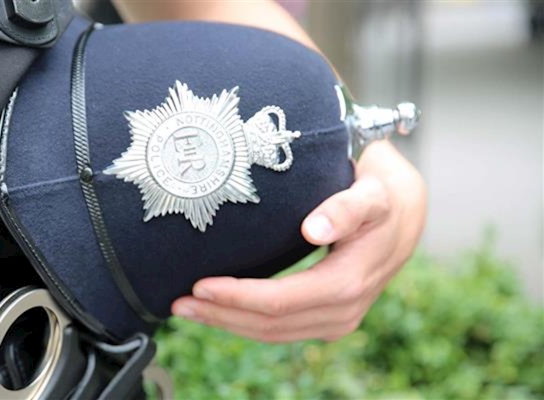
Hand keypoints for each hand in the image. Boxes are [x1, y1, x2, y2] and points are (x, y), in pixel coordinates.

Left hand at [172, 140, 426, 342]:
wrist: (406, 215)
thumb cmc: (384, 198)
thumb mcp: (371, 194)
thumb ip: (345, 208)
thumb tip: (313, 229)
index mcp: (349, 282)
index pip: (282, 301)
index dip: (238, 297)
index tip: (199, 287)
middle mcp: (344, 310)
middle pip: (271, 324)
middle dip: (222, 315)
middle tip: (177, 303)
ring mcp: (338, 318)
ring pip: (273, 333)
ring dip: (228, 323)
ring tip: (188, 310)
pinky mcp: (328, 317)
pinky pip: (282, 329)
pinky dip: (247, 323)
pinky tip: (222, 312)